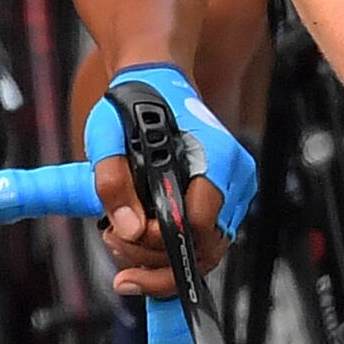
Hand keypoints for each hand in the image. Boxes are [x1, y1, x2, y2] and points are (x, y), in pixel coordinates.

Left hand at [86, 65, 252, 300]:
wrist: (156, 83)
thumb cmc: (132, 105)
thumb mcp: (107, 135)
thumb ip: (112, 181)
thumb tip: (128, 228)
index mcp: (215, 155)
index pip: (200, 223)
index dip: (160, 240)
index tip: (120, 235)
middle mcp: (235, 175)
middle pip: (206, 247)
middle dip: (155, 259)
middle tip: (112, 240)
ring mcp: (236, 191)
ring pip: (206, 251)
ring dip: (160, 259)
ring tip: (119, 240)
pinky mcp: (227, 201)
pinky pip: (205, 241)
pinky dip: (172, 249)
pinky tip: (138, 237)